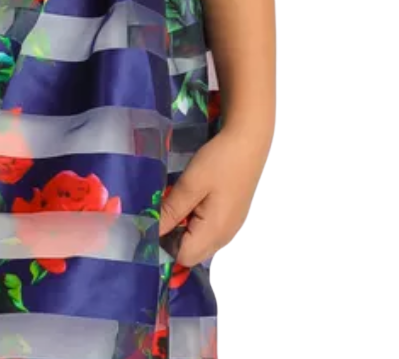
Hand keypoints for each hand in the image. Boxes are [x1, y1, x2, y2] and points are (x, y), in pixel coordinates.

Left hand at [157, 123, 270, 266]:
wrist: (249, 141)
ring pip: (198, 241)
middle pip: (191, 252)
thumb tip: (151, 231)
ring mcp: (230, 227)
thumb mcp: (190, 183)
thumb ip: (171, 210)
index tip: (149, 222)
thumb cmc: (220, 162)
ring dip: (181, 228)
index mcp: (215, 233)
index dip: (162, 244)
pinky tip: (187, 198)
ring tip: (170, 201)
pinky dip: (193, 220)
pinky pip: (207, 229)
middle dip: (171, 237)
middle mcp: (224, 237)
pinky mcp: (231, 215)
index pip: (182, 257)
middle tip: (158, 210)